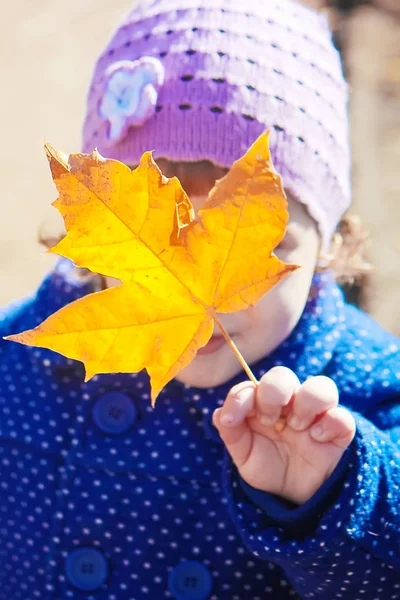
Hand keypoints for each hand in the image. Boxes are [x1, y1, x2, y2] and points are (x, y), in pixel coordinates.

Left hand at [213, 366, 355, 504]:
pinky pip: (342, 417)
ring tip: (295, 427)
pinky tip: (317, 439)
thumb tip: (219, 413)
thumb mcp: (243, 454)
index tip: (231, 420)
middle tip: (269, 421)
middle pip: (283, 375)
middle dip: (272, 394)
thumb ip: (231, 432)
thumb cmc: (267, 466)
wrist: (293, 494)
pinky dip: (330, 423)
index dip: (240, 397)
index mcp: (263, 403)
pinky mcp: (339, 432)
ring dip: (305, 403)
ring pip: (320, 386)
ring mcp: (316, 415)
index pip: (251, 385)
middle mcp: (290, 402)